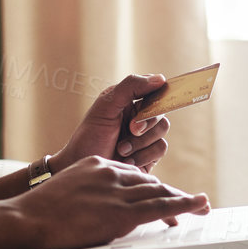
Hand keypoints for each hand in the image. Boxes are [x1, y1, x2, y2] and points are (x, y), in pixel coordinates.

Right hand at [18, 156, 209, 248]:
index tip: (162, 194)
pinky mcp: (121, 212)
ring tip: (202, 205)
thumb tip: (88, 214)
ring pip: (159, 192)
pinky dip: (183, 205)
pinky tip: (197, 205)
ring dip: (184, 199)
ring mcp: (116, 192)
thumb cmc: (36, 216)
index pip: (132, 174)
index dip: (150, 186)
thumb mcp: (64, 196)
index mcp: (95, 167)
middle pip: (150, 181)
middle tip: (192, 201)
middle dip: (172, 192)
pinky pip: (160, 207)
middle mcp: (109, 173)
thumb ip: (83, 199)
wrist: (25, 221)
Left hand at [53, 72, 171, 174]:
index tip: (144, 105)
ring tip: (121, 149)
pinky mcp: (150, 155)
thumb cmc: (89, 136)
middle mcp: (139, 116)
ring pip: (163, 130)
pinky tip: (126, 161)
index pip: (153, 89)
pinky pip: (160, 148)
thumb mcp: (106, 106)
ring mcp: (146, 136)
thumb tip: (160, 78)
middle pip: (161, 111)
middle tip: (131, 130)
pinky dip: (144, 155)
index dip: (154, 96)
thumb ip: (130, 87)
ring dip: (142, 141)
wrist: (84, 169)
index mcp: (128, 100)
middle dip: (146, 122)